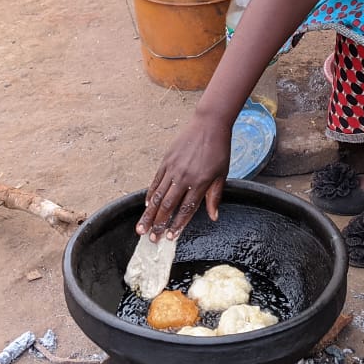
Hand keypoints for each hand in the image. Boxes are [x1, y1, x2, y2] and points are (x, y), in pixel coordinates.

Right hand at [138, 115, 231, 239]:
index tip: (170, 238)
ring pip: (157, 196)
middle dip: (159, 224)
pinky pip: (156, 181)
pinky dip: (150, 194)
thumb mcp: (222, 174)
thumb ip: (215, 196)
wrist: (209, 124)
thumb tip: (213, 217)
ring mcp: (173, 168)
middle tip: (152, 239)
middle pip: (168, 206)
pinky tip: (146, 206)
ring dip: (149, 214)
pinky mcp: (166, 161)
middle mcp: (184, 177)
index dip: (178, 225)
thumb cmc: (219, 149)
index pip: (186, 209)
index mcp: (200, 182)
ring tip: (141, 228)